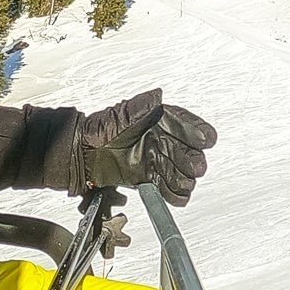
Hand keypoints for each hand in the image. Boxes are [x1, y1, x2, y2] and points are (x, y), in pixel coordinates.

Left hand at [72, 89, 215, 204]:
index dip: (196, 132)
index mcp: (159, 120)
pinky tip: (178, 195)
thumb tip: (157, 95)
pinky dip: (175, 193)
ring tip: (184, 181)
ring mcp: (156, 159)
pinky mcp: (148, 177)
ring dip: (185, 178)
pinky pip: (168, 187)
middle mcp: (161, 140)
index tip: (205, 139)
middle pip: (187, 151)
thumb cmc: (101, 128)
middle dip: (192, 159)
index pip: (185, 124)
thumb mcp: (123, 113)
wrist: (84, 152)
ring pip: (181, 171)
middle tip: (194, 166)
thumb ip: (143, 106)